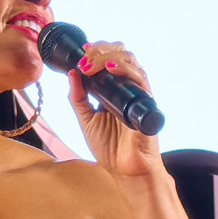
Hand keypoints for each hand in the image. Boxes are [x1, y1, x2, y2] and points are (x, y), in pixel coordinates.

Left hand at [67, 41, 164, 179]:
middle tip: (85, 56)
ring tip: (91, 63)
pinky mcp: (146, 102)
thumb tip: (71, 73)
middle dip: (102, 48)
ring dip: (109, 56)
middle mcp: (127, 87)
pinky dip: (125, 70)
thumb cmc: (109, 148)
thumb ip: (78, 98)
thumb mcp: (86, 119)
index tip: (82, 51)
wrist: (125, 169)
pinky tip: (111, 68)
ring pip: (131, 61)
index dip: (97, 50)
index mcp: (113, 89)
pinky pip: (140, 79)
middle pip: (121, 53)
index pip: (110, 58)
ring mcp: (137, 93)